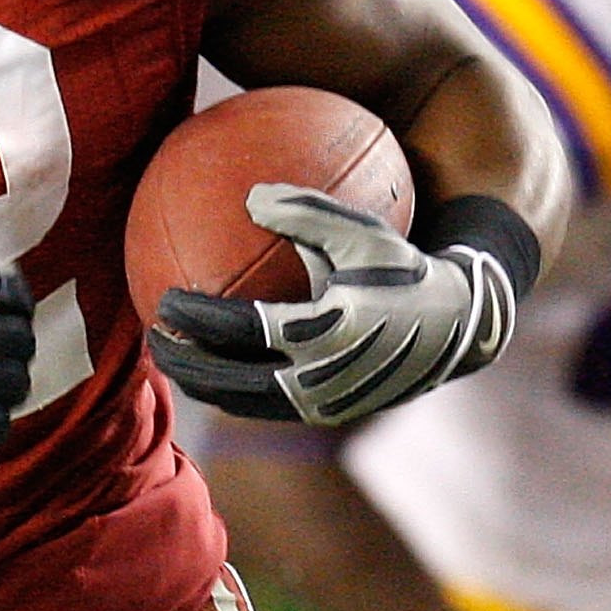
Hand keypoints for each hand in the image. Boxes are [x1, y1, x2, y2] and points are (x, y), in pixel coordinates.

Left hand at [147, 182, 518, 425]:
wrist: (458, 327)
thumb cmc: (405, 267)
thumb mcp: (363, 232)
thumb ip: (306, 211)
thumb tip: (249, 195)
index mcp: (324, 333)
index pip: (241, 329)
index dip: (195, 319)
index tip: (163, 300)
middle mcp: (318, 379)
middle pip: (229, 381)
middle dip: (183, 364)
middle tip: (152, 337)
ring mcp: (322, 404)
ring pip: (243, 403)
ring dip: (203, 384)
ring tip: (173, 360)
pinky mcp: (327, 415)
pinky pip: (265, 406)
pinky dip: (234, 390)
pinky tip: (214, 365)